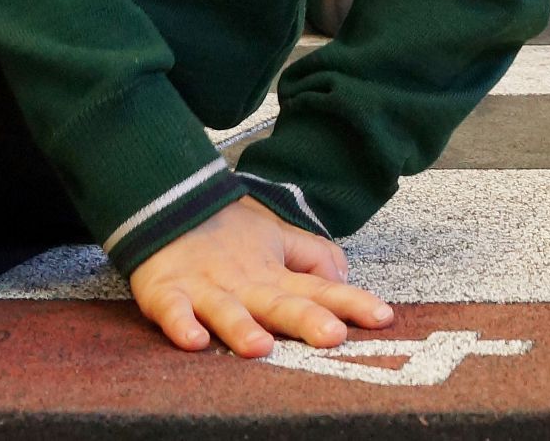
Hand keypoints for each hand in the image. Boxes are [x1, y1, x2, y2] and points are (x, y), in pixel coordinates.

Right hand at [127, 197, 391, 357]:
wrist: (168, 202)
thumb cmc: (226, 232)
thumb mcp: (277, 239)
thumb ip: (312, 258)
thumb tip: (345, 276)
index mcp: (274, 274)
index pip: (319, 289)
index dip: (351, 302)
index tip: (382, 316)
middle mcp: (245, 284)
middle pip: (278, 304)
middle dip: (306, 320)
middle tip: (333, 336)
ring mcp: (205, 288)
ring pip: (227, 311)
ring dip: (242, 328)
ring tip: (261, 346)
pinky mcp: (167, 291)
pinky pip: (173, 310)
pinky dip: (181, 324)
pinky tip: (194, 340)